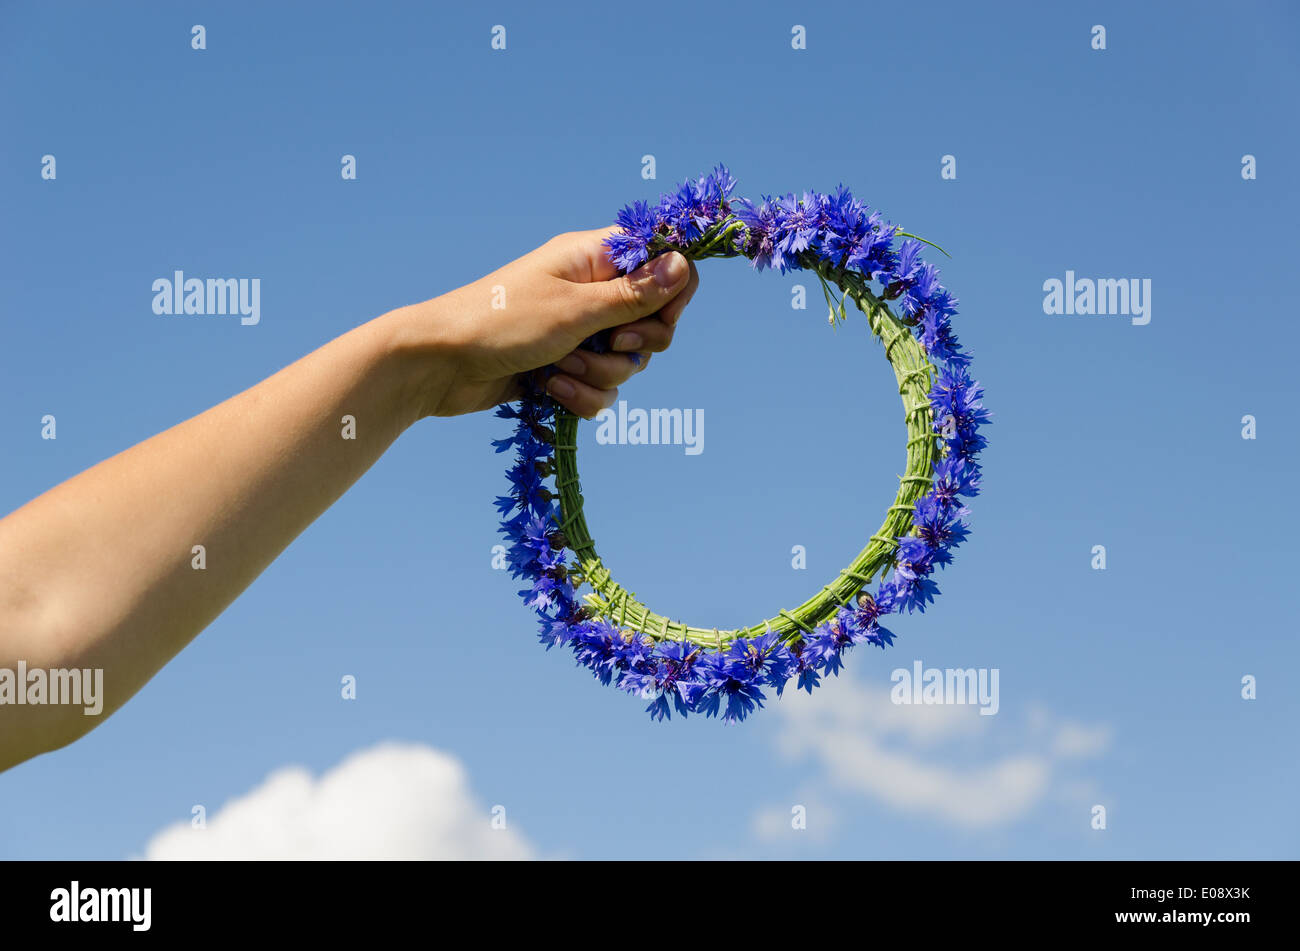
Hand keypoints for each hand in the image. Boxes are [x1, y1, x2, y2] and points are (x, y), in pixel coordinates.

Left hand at [391, 228, 698, 418]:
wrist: (439, 364)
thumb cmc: (502, 321)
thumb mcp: (575, 309)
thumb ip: (633, 295)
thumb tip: (684, 264)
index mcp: (595, 259)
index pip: (663, 263)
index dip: (673, 293)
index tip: (657, 316)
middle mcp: (591, 291)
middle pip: (653, 321)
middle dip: (636, 346)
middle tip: (610, 343)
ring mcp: (578, 330)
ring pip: (627, 362)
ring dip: (601, 373)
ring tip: (560, 369)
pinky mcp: (565, 366)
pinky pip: (601, 387)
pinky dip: (583, 394)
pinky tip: (551, 390)